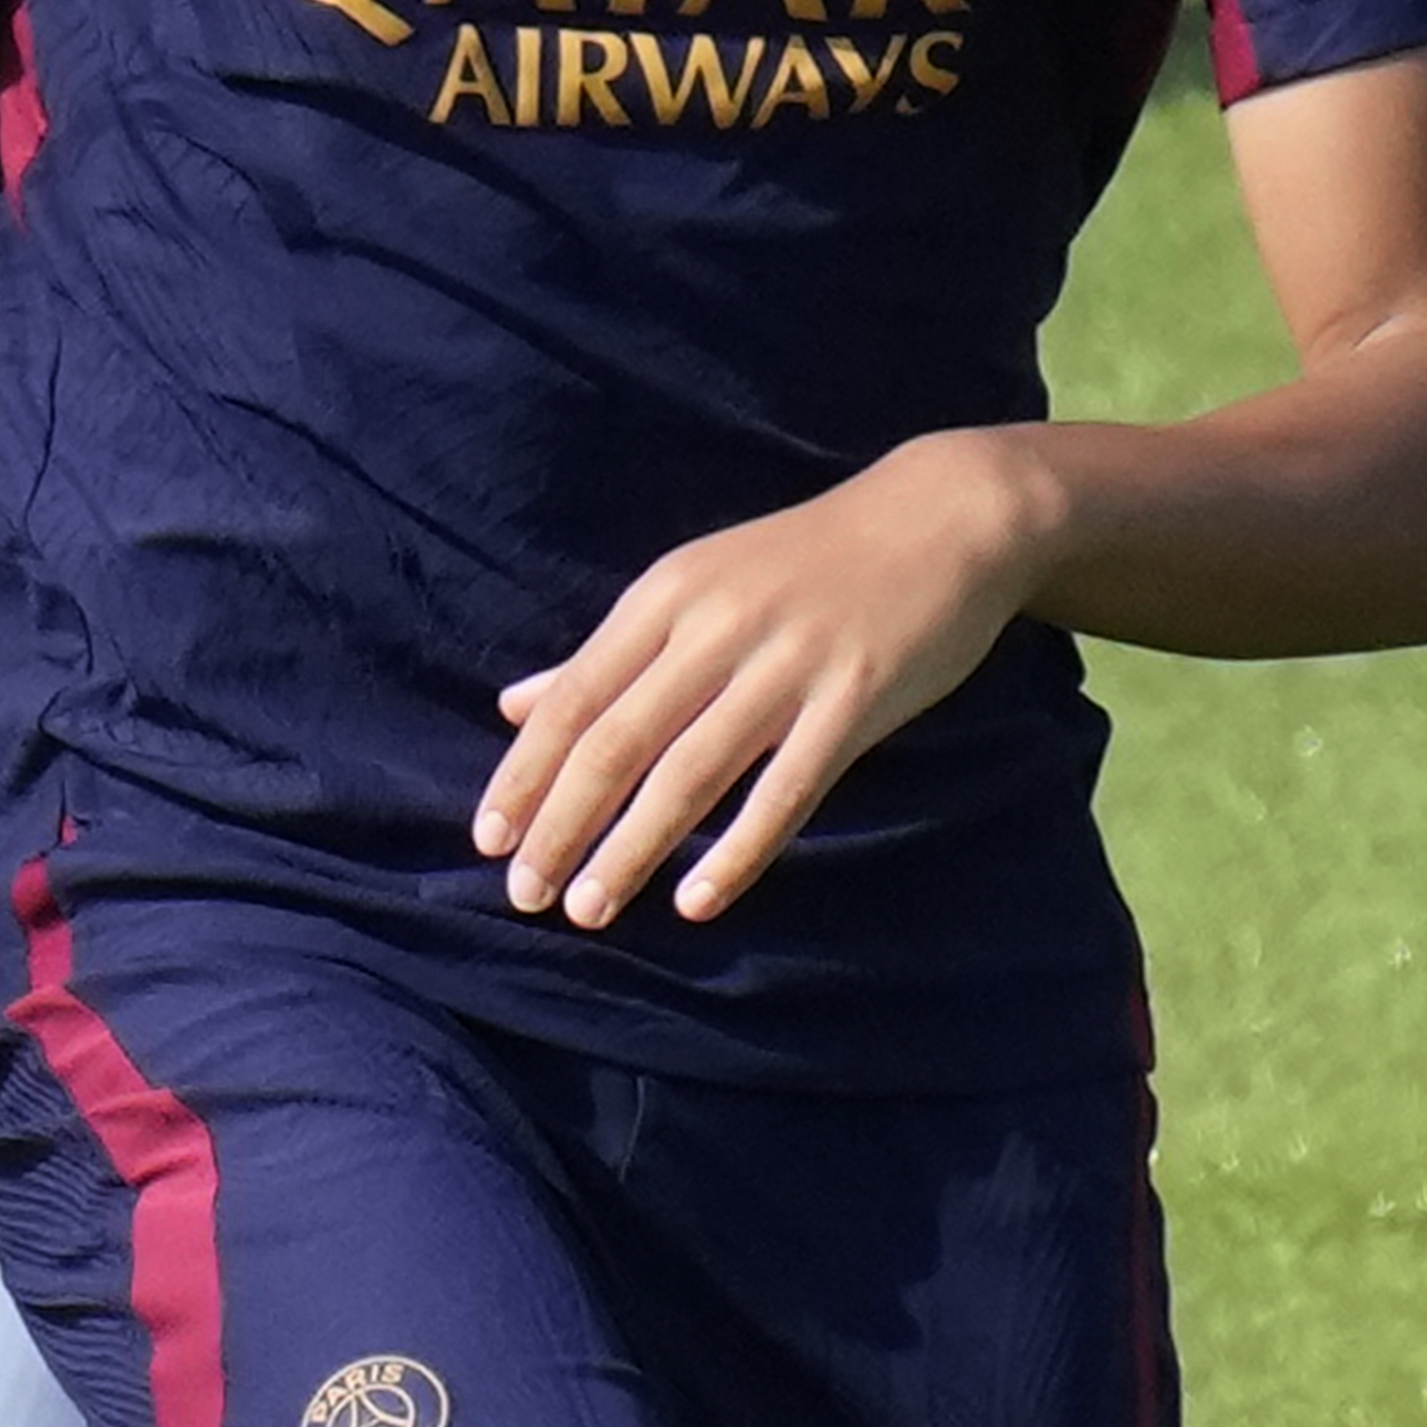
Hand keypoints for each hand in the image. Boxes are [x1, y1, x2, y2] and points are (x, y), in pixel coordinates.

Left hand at [473, 428, 1057, 928]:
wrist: (938, 518)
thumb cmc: (801, 562)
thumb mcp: (692, 586)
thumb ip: (609, 655)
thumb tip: (515, 707)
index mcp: (663, 599)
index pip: (573, 699)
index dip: (525, 772)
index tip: (488, 839)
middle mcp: (713, 629)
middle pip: (616, 741)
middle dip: (561, 823)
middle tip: (525, 894)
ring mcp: (786, 665)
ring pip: (689, 772)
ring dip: (631, 848)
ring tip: (589, 909)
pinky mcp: (855, 699)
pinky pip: (786, 789)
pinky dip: (737, 850)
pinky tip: (696, 900)